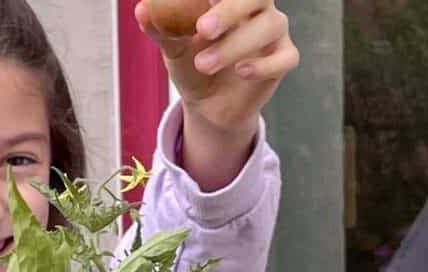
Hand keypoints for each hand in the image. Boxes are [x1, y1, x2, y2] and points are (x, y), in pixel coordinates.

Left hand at [136, 0, 298, 137]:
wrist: (207, 104)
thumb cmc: (192, 63)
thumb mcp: (173, 48)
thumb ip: (160, 28)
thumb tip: (142, 9)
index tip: (201, 6)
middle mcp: (257, 7)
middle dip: (229, 11)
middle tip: (203, 29)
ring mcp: (274, 32)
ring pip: (270, 27)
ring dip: (235, 45)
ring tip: (203, 64)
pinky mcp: (284, 59)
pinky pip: (285, 58)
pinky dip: (263, 65)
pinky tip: (241, 71)